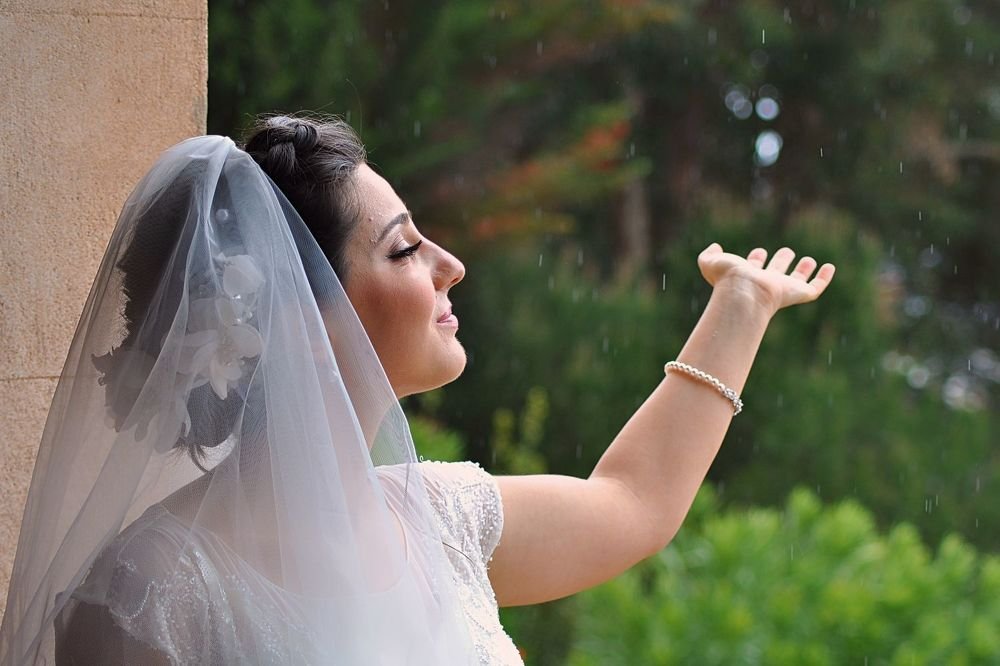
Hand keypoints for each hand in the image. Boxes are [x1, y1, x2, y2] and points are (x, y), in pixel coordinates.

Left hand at [697, 243, 835, 316]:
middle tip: (786, 252)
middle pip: (776, 274)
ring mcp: (782, 289)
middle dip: (780, 263)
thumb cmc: (727, 279)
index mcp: (748, 278)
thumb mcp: (711, 263)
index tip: (758, 252)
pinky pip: (815, 288)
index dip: (756, 260)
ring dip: (802, 271)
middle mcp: (765, 284)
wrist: (744, 293)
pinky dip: (824, 279)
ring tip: (808, 260)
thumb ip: (708, 255)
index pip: (754, 269)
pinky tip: (829, 267)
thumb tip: (714, 247)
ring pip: (795, 281)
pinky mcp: (798, 294)